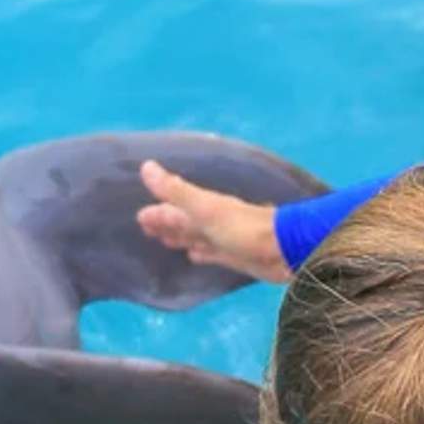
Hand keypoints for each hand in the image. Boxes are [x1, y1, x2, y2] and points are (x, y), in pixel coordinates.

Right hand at [136, 160, 287, 281]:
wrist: (283, 249)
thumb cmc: (242, 228)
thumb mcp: (204, 208)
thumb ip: (176, 191)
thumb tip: (146, 166)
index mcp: (205, 207)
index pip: (176, 207)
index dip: (159, 212)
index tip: (140, 216)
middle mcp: (214, 221)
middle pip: (185, 221)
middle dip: (167, 223)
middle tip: (145, 227)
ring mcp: (225, 239)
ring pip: (197, 236)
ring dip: (181, 237)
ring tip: (164, 240)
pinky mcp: (235, 256)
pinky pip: (212, 253)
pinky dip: (201, 253)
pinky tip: (194, 256)